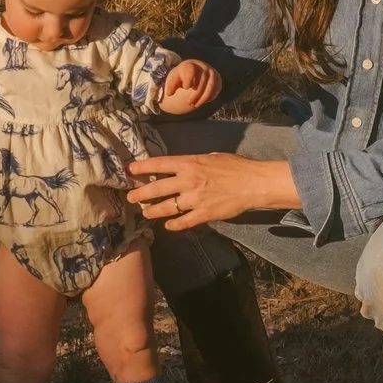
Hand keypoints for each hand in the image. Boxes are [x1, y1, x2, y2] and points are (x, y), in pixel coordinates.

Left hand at [127, 152, 299, 230]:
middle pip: (157, 188)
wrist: (253, 183)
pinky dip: (174, 225)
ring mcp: (194, 199)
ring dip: (153, 211)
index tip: (130, 170)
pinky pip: (184, 222)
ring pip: (167, 207)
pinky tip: (167, 226)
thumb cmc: (235, 166)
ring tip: (145, 213)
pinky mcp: (204, 214)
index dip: (142, 167)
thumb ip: (194, 163)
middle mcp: (188, 181)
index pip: (159, 164)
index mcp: (189, 163)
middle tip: (130, 198)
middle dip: (141, 194)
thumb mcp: (211, 156)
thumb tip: (182, 166)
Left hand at [154, 58, 221, 116]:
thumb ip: (172, 85)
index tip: (185, 88)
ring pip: (211, 86)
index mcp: (191, 65)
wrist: (195, 69)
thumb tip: (169, 94)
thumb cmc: (183, 75)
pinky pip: (216, 89)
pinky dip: (210, 97)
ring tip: (195, 105)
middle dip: (195, 94)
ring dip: (203, 98)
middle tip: (188, 102)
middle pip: (201, 81)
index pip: (191, 71)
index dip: (189, 80)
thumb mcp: (176, 78)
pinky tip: (203, 101)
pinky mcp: (217, 79)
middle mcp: (203, 67)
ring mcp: (211, 72)